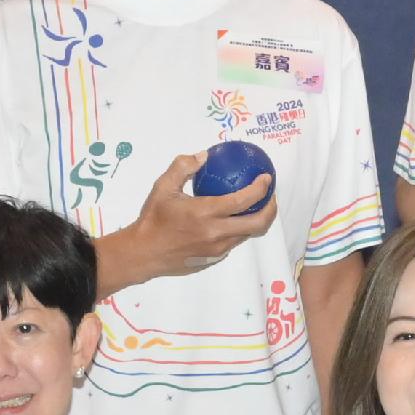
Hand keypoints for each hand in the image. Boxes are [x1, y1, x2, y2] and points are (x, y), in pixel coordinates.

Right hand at [111, 153, 276, 283]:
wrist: (143, 253)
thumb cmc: (153, 218)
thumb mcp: (163, 187)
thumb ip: (183, 167)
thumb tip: (203, 156)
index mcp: (206, 213)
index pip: (244, 200)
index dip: (261, 188)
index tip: (267, 178)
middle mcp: (216, 233)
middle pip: (257, 223)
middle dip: (270, 208)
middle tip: (270, 196)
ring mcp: (217, 249)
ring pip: (247, 234)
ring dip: (256, 220)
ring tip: (255, 206)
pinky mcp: (214, 259)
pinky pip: (233, 242)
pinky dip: (239, 229)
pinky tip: (233, 220)